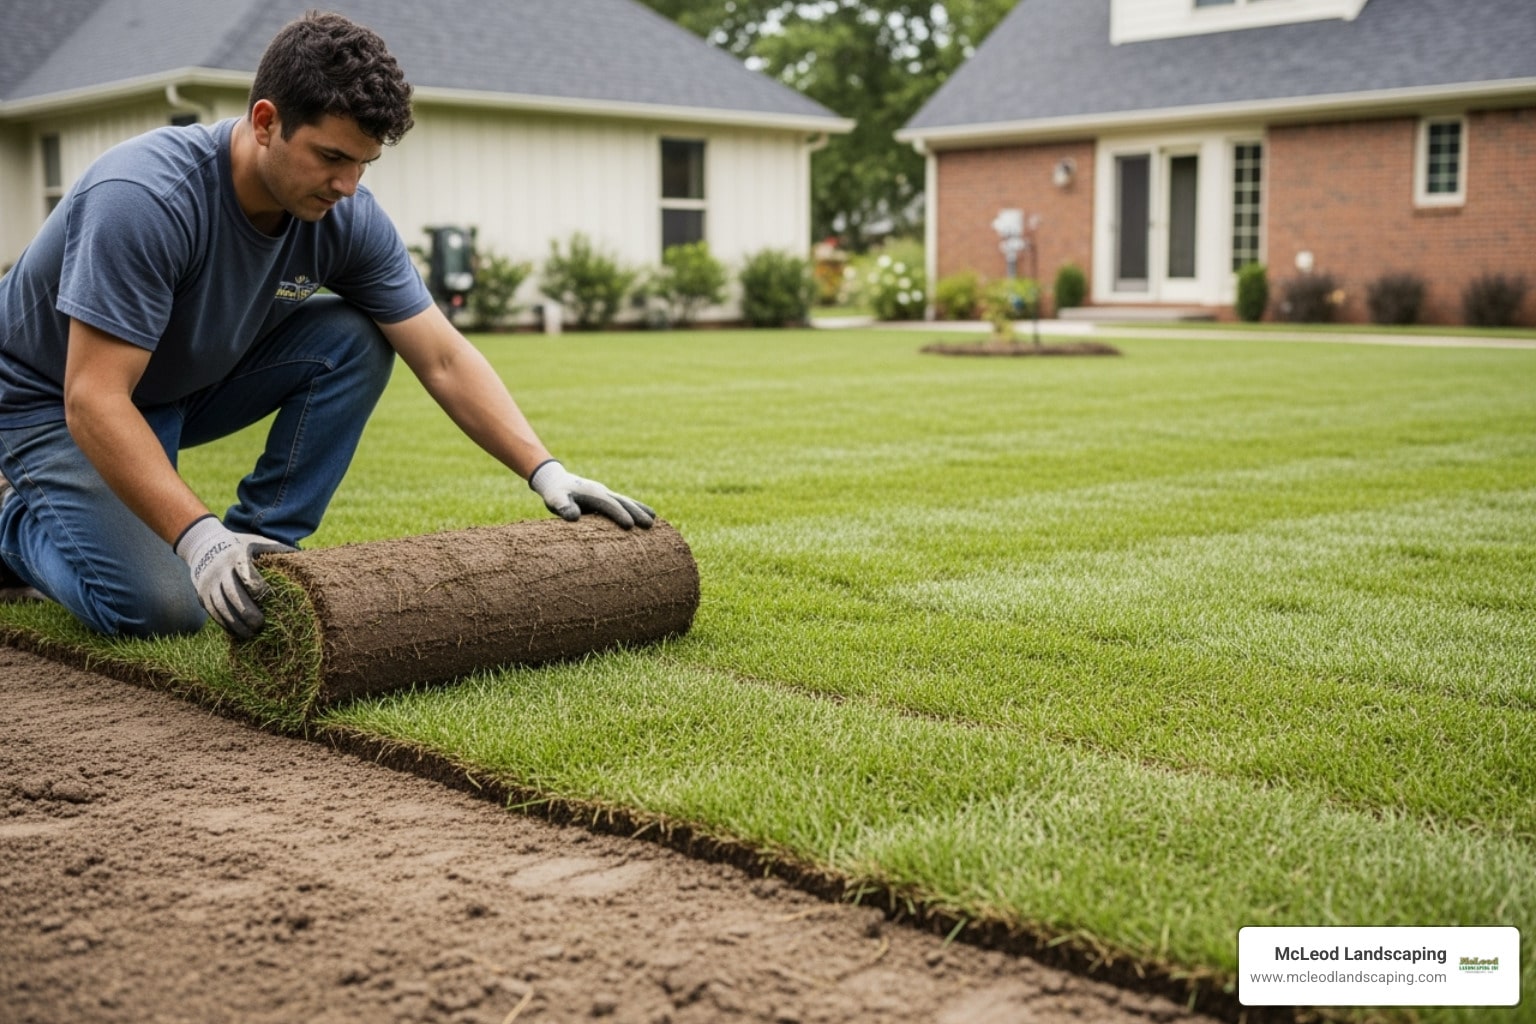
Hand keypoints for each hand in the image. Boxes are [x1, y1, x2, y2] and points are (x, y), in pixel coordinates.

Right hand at [174, 515, 296, 638]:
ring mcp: (208, 583)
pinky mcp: (202, 594)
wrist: (204, 543)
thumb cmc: (241, 546)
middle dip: (246, 611)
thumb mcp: (258, 542)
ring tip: (250, 634)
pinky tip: (237, 633)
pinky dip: (225, 624)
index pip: (246, 572)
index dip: (257, 586)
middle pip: (232, 594)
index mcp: (237, 556)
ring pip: (220, 606)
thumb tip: (305, 558)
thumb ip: (279, 550)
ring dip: (235, 623)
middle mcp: (220, 570)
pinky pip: (213, 612)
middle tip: (260, 625)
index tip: (270, 598)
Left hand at [528, 459, 654, 529]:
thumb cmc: (555, 493)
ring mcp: (606, 494)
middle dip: (636, 513)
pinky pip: (624, 503)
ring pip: (627, 502)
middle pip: (623, 502)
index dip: (619, 515)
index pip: (609, 505)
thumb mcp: (556, 500)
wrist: (555, 480)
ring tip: (653, 519)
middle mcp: (603, 492)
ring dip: (640, 510)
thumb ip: (564, 507)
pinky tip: (646, 515)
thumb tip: (573, 517)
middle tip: (649, 525)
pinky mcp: (606, 498)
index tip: (630, 526)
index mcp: (593, 494)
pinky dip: (636, 508)